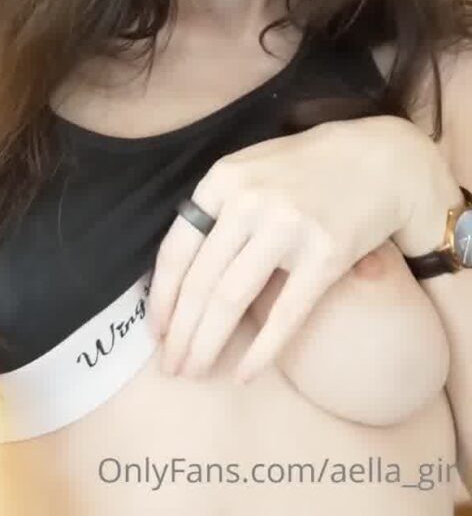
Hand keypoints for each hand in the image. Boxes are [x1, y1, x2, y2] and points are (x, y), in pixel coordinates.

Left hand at [147, 115, 451, 383]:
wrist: (379, 159)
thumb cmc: (306, 167)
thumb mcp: (249, 168)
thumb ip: (215, 208)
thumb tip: (176, 273)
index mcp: (222, 179)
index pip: (177, 250)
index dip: (161, 299)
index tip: (156, 332)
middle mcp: (248, 201)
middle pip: (200, 283)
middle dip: (179, 334)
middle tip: (170, 367)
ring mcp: (288, 228)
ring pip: (230, 300)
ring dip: (206, 345)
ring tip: (193, 372)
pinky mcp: (325, 255)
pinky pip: (285, 314)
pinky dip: (261, 351)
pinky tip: (244, 374)